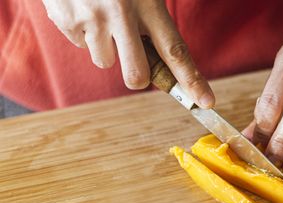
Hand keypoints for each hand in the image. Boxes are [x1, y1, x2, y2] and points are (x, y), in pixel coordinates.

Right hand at [42, 0, 214, 107]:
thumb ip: (156, 20)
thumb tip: (169, 60)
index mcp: (148, 3)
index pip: (175, 51)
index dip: (192, 81)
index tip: (206, 102)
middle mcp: (120, 13)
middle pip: (137, 75)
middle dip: (138, 76)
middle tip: (134, 57)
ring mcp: (90, 18)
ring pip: (104, 61)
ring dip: (106, 47)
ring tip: (102, 15)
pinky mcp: (65, 20)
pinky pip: (80, 45)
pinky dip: (85, 34)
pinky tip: (84, 9)